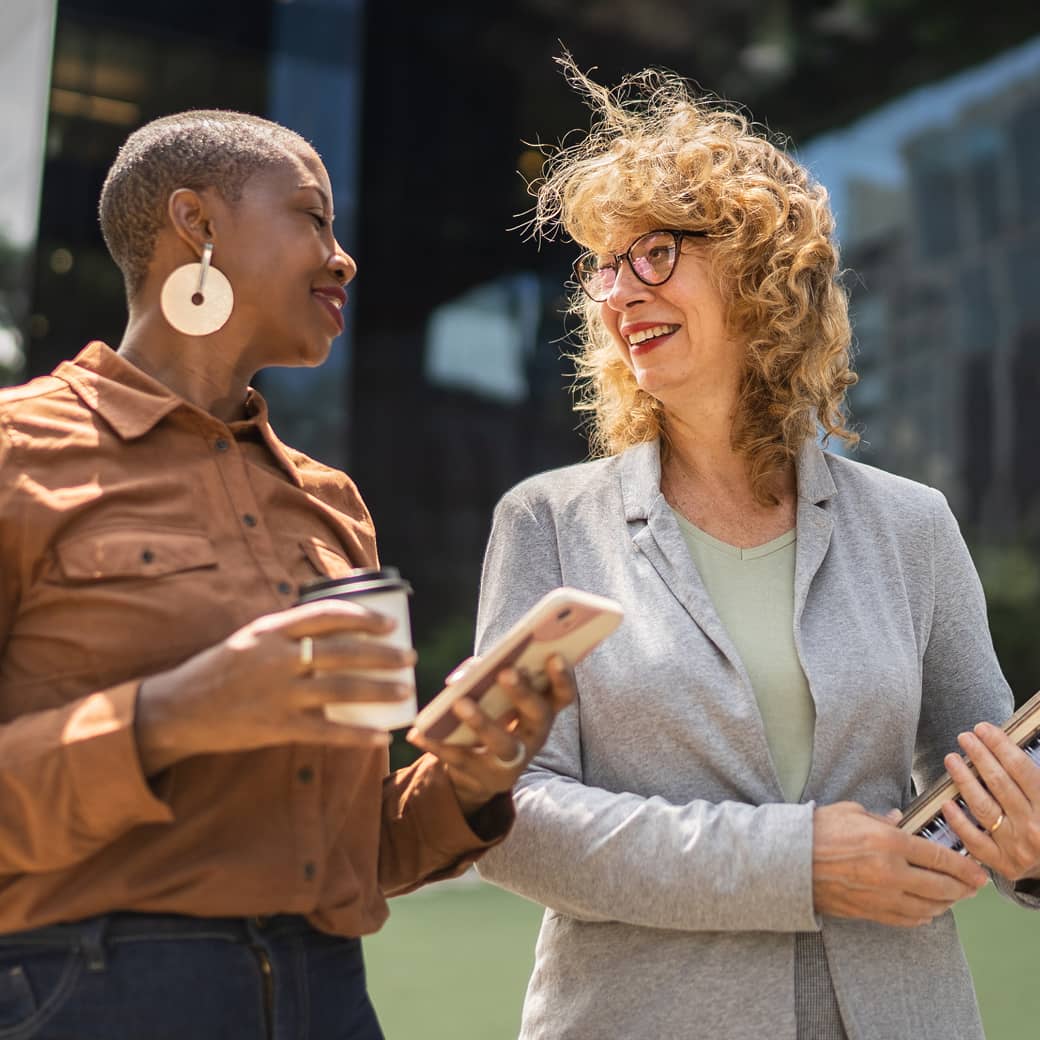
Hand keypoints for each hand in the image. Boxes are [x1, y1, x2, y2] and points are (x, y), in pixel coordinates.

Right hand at [136, 600, 416, 773]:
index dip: (364, 617)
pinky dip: (357, 735)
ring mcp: (278, 694)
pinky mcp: (276, 727)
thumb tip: (338, 625)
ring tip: (404, 689)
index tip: (391, 623)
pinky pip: (326, 731)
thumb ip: (289, 632)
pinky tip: (381, 736)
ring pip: (340, 689)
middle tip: (409, 657)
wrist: (178, 710)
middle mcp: (277, 658)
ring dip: (379, 690)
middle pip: (342, 652)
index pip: (327, 615)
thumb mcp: (252, 638)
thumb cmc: (221, 669)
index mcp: (271, 630)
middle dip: (383, 655)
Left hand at [406, 654, 575, 815]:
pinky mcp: (483, 776)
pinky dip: (436, 744)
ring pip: (502, 742)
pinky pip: (459, 758)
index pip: (563, 695)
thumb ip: (486, 675)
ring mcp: (512, 760)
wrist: (479, 771)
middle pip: (537, 715)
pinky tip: (417, 733)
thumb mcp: (497, 696)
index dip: (563, 677)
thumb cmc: (492, 715)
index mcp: (543, 711)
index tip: (554, 655)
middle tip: (506, 671)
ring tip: (459, 702)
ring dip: (482, 721)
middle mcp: (534, 736)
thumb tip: (469, 671)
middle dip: (523, 693)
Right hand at [812, 802, 987, 926]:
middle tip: (974, 886)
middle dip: (964, 888)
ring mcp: (882, 896)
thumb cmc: (816, 831)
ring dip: (947, 903)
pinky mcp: (871, 912)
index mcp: (888, 841)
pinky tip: (928, 910)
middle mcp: (891, 872)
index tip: (978, 870)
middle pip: (942, 886)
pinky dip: (924, 916)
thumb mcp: (850, 811)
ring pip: (929, 906)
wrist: (787, 861)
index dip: (964, 866)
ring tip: (954, 898)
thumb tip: (898, 820)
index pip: (939, 857)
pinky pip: (908, 919)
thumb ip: (880, 818)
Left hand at [940, 722, 1039, 882]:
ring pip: (983, 807)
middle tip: (964, 737)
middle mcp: (1034, 826)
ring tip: (951, 759)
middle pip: (999, 784)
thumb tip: (1009, 746)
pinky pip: (974, 840)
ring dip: (964, 779)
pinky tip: (947, 802)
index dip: (1000, 745)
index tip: (984, 729)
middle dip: (979, 756)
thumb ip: (1034, 776)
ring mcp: (1017, 847)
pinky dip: (958, 821)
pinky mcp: (1002, 863)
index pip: (1021, 769)